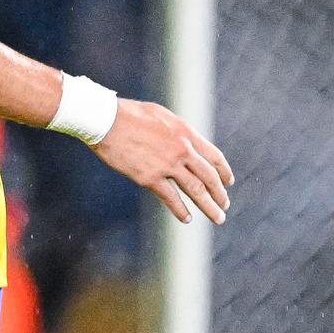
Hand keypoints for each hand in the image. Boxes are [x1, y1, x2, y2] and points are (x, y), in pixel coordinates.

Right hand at [94, 98, 233, 224]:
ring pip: (196, 190)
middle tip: (224, 205)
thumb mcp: (161, 115)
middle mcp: (182, 150)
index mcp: (186, 133)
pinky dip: (180, 210)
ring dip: (209, 206)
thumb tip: (184, 141)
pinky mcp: (149, 177)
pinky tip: (187, 219)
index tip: (228, 182)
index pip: (214, 156)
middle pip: (209, 177)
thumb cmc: (128, 113)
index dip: (224, 172)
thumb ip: (177, 131)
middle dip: (220, 194)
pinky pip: (171, 198)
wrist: (105, 120)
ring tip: (217, 218)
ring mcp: (167, 165)